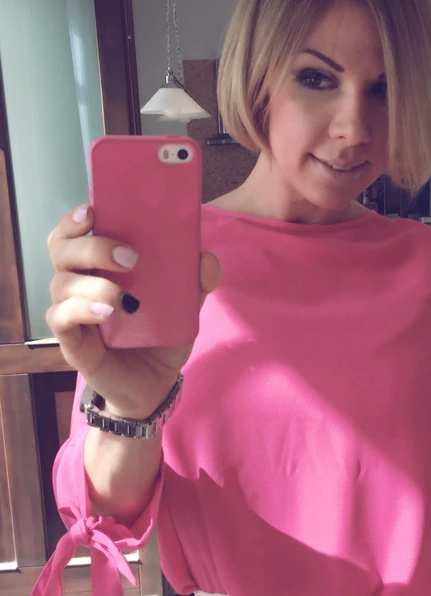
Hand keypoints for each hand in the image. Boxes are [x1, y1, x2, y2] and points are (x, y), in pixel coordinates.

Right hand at [46, 204, 220, 417]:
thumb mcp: (186, 306)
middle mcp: (79, 282)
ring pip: (62, 282)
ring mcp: (72, 311)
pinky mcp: (71, 341)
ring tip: (125, 299)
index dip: (75, 219)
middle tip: (131, 257)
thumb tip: (205, 257)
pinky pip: (60, 318)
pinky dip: (80, 310)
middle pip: (62, 250)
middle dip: (93, 246)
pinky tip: (105, 313)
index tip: (93, 211)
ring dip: (93, 283)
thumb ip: (198, 280)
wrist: (154, 384)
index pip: (74, 232)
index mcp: (100, 265)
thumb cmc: (161, 335)